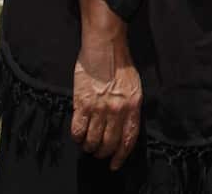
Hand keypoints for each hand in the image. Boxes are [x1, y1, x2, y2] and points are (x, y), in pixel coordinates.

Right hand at [72, 0, 141, 170]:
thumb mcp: (134, 87)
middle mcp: (118, 110)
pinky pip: (78, 130)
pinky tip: (78, 135)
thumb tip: (123, 127)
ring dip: (89, 147)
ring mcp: (100, 108)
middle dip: (103, 153)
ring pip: (92, 140)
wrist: (105, 46)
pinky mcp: (82, 103)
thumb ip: (130, 107)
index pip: (128, 139)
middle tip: (98, 153)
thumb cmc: (120, 64)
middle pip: (109, 143)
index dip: (121, 155)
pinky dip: (77, 137)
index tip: (115, 164)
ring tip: (88, 145)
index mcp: (133, 106)